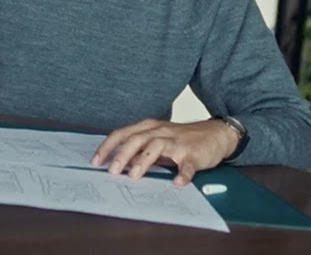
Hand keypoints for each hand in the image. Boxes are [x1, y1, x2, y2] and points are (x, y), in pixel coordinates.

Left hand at [90, 118, 239, 186]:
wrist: (215, 134)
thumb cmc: (182, 139)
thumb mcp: (157, 140)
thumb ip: (139, 149)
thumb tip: (118, 165)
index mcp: (149, 128)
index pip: (122, 134)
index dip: (107, 147)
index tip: (95, 161)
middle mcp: (160, 131)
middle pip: (136, 139)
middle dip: (121, 155)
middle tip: (112, 171)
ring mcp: (177, 142)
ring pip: (157, 146)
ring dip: (144, 161)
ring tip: (134, 176)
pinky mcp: (193, 153)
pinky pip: (187, 164)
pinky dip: (182, 174)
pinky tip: (177, 183)